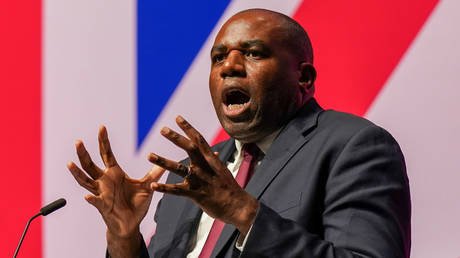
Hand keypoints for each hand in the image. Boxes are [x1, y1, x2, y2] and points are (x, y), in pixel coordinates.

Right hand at [67, 126, 164, 256]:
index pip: (107, 154)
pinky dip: (91, 199)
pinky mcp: (103, 207)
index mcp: (115, 173)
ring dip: (77, 173)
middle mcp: (105, 181)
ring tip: (70, 163)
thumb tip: (164, 161)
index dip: (104, 141)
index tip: (101, 127)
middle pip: (90, 165)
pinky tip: (87, 197)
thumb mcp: (147, 186)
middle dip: (84, 153)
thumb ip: (155, 173)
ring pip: (85, 181)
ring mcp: (101, 193)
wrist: (131, 224)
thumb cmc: (136, 204)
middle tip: (78, 141)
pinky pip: (95, 202)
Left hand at [148, 116, 258, 235]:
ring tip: (149, 155)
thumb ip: (215, 162)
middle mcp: (205, 167)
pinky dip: (165, 188)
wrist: (239, 207)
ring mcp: (201, 180)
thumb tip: (213, 153)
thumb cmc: (230, 189)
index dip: (188, 128)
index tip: (178, 118)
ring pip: (179, 168)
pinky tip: (153, 185)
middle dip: (176, 138)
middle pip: (189, 148)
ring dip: (163, 161)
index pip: (199, 140)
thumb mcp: (223, 172)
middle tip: (162, 129)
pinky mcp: (197, 194)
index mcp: (212, 160)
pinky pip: (177, 190)